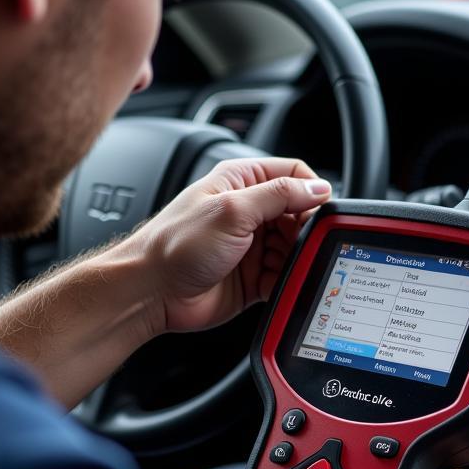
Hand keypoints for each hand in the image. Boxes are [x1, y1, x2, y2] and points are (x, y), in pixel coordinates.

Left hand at [129, 157, 330, 334]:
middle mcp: (248, 212)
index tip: (318, 212)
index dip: (311, 192)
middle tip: (298, 245)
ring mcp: (251, 246)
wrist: (150, 293)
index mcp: (242, 183)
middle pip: (300, 215)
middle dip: (305, 232)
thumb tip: (317, 188)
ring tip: (280, 266)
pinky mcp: (253, 277)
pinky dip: (286, 282)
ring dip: (295, 259)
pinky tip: (275, 283)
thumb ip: (279, 195)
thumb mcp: (232, 210)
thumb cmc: (175, 246)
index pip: (293, 176)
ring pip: (296, 249)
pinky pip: (284, 278)